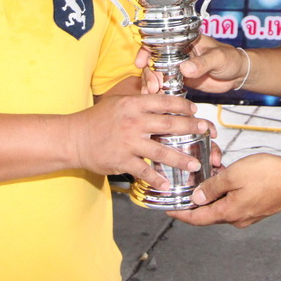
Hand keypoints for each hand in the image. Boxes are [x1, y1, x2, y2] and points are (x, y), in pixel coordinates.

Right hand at [70, 93, 211, 190]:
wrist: (73, 138)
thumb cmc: (96, 119)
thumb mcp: (118, 101)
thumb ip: (138, 100)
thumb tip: (158, 96)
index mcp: (134, 104)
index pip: (165, 102)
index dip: (183, 105)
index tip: (195, 110)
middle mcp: (134, 122)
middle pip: (170, 125)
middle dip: (192, 128)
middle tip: (207, 132)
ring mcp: (128, 142)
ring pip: (161, 152)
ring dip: (181, 159)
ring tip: (194, 164)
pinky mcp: (122, 160)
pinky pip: (144, 171)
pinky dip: (156, 179)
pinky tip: (166, 184)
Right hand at [136, 35, 248, 93]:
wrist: (238, 74)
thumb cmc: (231, 59)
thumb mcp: (218, 58)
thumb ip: (202, 63)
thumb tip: (185, 68)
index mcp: (185, 41)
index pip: (159, 41)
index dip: (146, 50)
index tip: (141, 62)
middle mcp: (178, 53)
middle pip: (154, 60)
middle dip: (149, 73)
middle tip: (153, 86)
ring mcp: (177, 67)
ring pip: (157, 73)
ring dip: (151, 83)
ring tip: (152, 94)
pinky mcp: (180, 80)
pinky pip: (165, 84)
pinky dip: (159, 91)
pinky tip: (156, 99)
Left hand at [167, 153, 280, 227]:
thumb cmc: (269, 175)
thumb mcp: (233, 175)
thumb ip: (212, 187)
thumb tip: (197, 197)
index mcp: (229, 213)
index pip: (197, 218)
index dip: (181, 213)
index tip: (169, 209)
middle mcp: (238, 218)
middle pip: (209, 212)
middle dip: (198, 197)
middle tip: (190, 182)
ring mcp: (249, 214)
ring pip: (223, 204)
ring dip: (214, 191)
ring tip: (211, 173)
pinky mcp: (257, 207)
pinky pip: (235, 201)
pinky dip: (227, 190)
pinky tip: (228, 175)